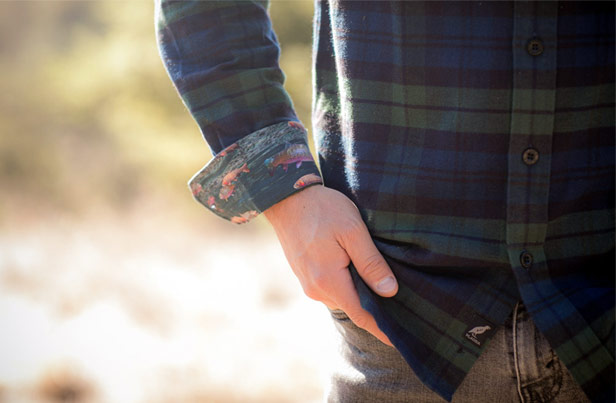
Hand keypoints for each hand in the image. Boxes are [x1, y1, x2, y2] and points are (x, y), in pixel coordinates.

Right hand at [264, 185, 397, 345]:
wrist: (285, 196)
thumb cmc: (322, 209)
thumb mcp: (353, 231)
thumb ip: (371, 263)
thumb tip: (390, 292)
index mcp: (329, 281)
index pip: (362, 315)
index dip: (382, 329)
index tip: (400, 341)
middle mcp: (316, 289)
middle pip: (353, 307)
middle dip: (374, 308)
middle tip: (402, 306)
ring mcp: (308, 282)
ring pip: (342, 296)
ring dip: (359, 293)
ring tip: (381, 283)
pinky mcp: (304, 274)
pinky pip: (331, 287)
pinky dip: (346, 284)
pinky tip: (357, 270)